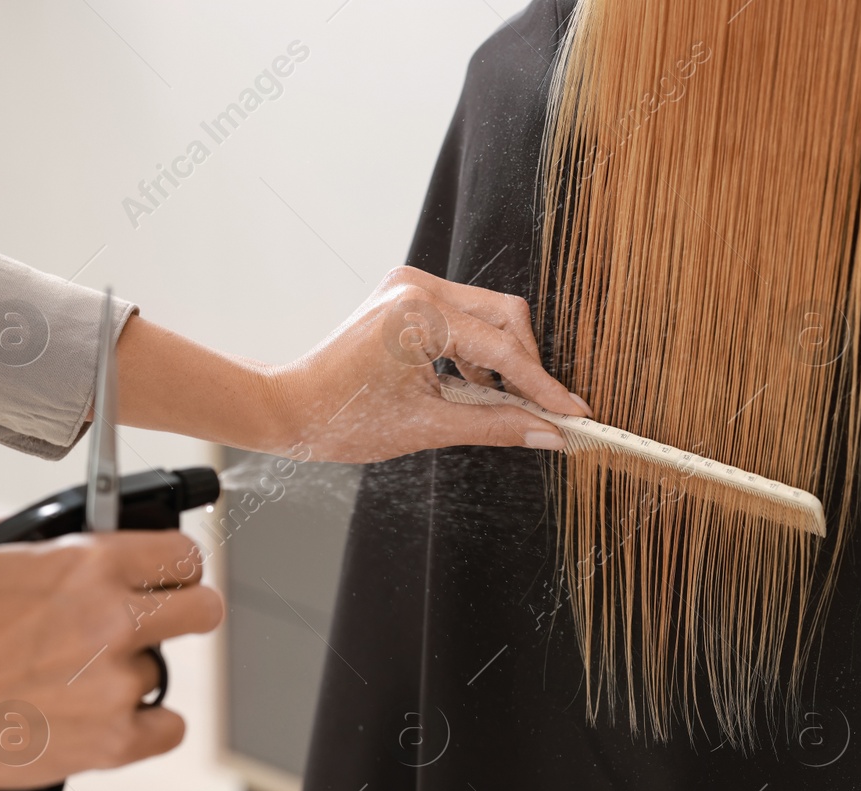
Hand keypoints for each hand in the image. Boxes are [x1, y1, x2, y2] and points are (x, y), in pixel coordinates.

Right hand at [0, 531, 224, 790]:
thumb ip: (49, 536)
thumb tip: (88, 523)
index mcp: (90, 565)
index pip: (182, 553)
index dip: (176, 565)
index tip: (167, 576)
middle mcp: (114, 620)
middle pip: (206, 608)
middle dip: (183, 612)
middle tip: (154, 622)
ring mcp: (117, 682)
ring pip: (163, 669)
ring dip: (130, 674)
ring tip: (77, 678)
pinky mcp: (114, 739)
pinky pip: (169, 726)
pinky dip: (146, 726)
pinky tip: (108, 717)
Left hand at [266, 266, 592, 462]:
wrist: (286, 408)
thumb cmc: (339, 418)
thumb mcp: (427, 428)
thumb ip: (495, 427)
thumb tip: (546, 434)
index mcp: (419, 314)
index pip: (502, 351)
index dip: (544, 387)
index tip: (574, 413)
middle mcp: (417, 287)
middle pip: (506, 317)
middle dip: (528, 366)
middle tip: (545, 411)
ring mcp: (411, 287)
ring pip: (489, 315)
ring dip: (504, 360)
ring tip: (504, 404)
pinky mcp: (407, 297)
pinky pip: (464, 318)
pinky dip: (478, 353)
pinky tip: (473, 387)